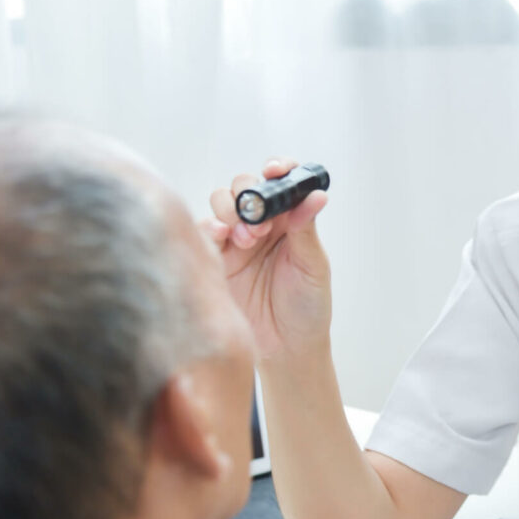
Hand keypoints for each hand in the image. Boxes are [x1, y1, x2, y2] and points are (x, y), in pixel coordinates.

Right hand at [202, 158, 330, 359]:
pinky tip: (222, 238)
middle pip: (245, 187)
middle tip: (261, 224)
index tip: (273, 170)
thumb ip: (306, 229)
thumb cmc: (307, 307)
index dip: (277, 169)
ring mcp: (236, 241)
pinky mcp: (215, 259)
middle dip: (249, 196)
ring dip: (231, 211)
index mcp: (290, 220)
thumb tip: (316, 195)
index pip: (280, 182)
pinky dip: (209, 227)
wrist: (286, 349)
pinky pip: (203, 231)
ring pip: (222, 203)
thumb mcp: (312, 266)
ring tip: (246, 238)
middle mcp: (262, 225)